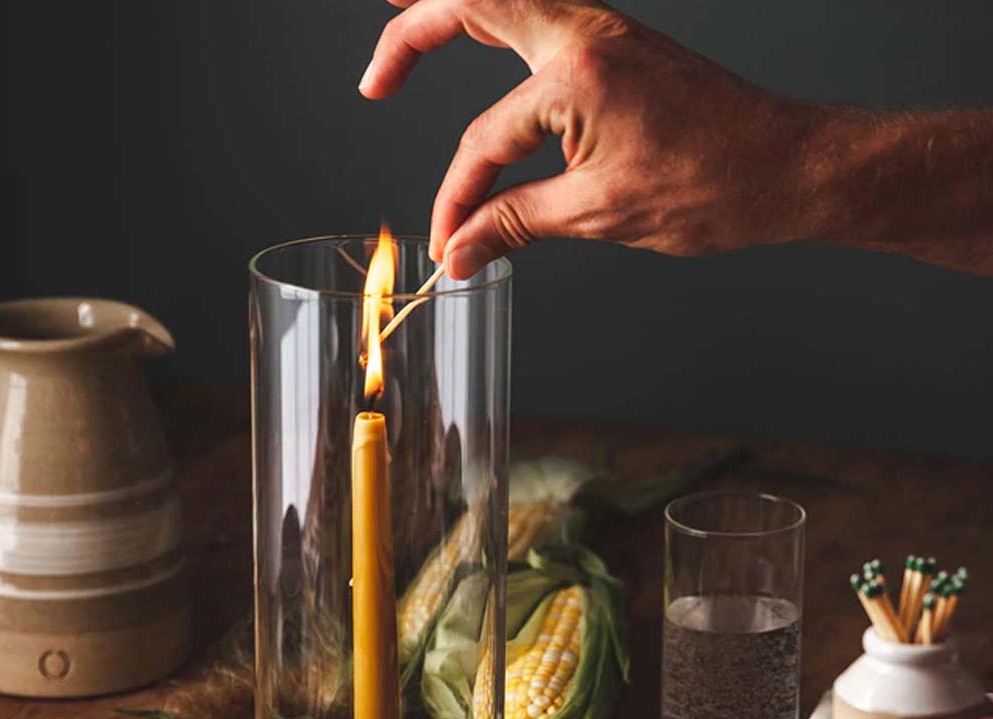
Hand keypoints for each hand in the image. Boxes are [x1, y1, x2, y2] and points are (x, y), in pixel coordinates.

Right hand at [359, 0, 815, 278]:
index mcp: (575, 73)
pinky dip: (497, 25)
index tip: (449, 247)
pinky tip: (481, 39)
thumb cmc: (713, 186)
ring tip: (403, 20)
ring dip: (452, 11)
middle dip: (410, 35)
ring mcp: (603, 30)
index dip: (458, 202)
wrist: (788, 168)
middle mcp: (583, 32)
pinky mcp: (616, 45)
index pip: (485, 141)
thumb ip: (518, 224)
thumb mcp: (601, 214)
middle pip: (471, 5)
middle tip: (374, 81)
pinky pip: (538, 18)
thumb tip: (461, 250)